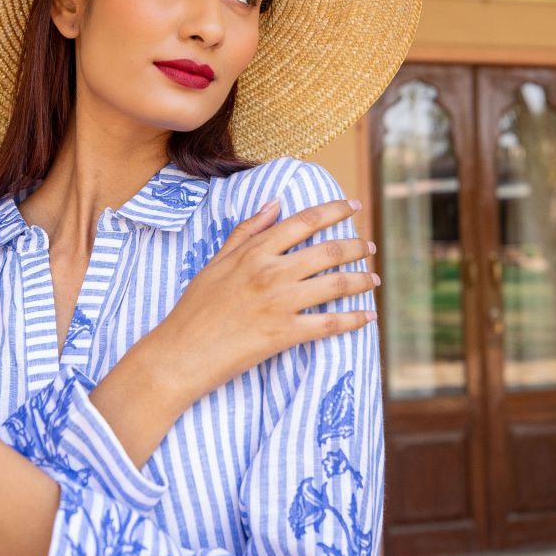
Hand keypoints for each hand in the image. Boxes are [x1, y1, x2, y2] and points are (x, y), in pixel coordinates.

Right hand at [151, 196, 376, 404]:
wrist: (182, 353)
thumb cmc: (195, 308)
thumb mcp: (215, 262)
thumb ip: (246, 232)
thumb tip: (275, 203)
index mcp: (255, 252)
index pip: (304, 221)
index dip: (335, 210)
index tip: (354, 205)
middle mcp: (271, 272)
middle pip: (329, 251)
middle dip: (357, 246)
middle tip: (369, 247)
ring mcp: (280, 303)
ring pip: (337, 284)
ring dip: (362, 280)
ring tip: (373, 279)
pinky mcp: (285, 334)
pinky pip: (330, 324)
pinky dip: (354, 320)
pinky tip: (368, 317)